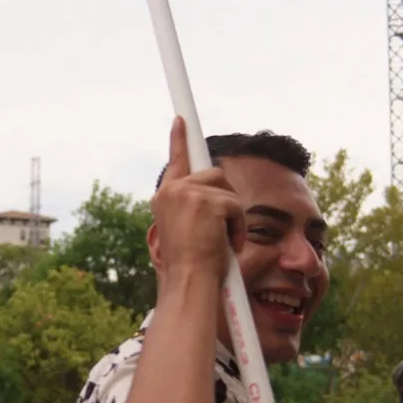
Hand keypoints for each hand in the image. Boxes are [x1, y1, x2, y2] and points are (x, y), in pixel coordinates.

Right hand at [149, 116, 245, 281]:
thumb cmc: (189, 266)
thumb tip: (213, 197)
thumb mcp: (185, 231)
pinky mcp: (208, 200)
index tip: (181, 121)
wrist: (189, 281)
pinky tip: (226, 244)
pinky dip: (237, 226)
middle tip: (222, 228)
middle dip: (225, 198)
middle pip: (213, 174)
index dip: (179, 140)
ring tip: (220, 240)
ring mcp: (188, 193)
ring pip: (226, 188)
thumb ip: (192, 210)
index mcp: (165, 199)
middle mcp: (172, 191)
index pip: (176, 162)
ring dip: (231, 214)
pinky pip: (236, 205)